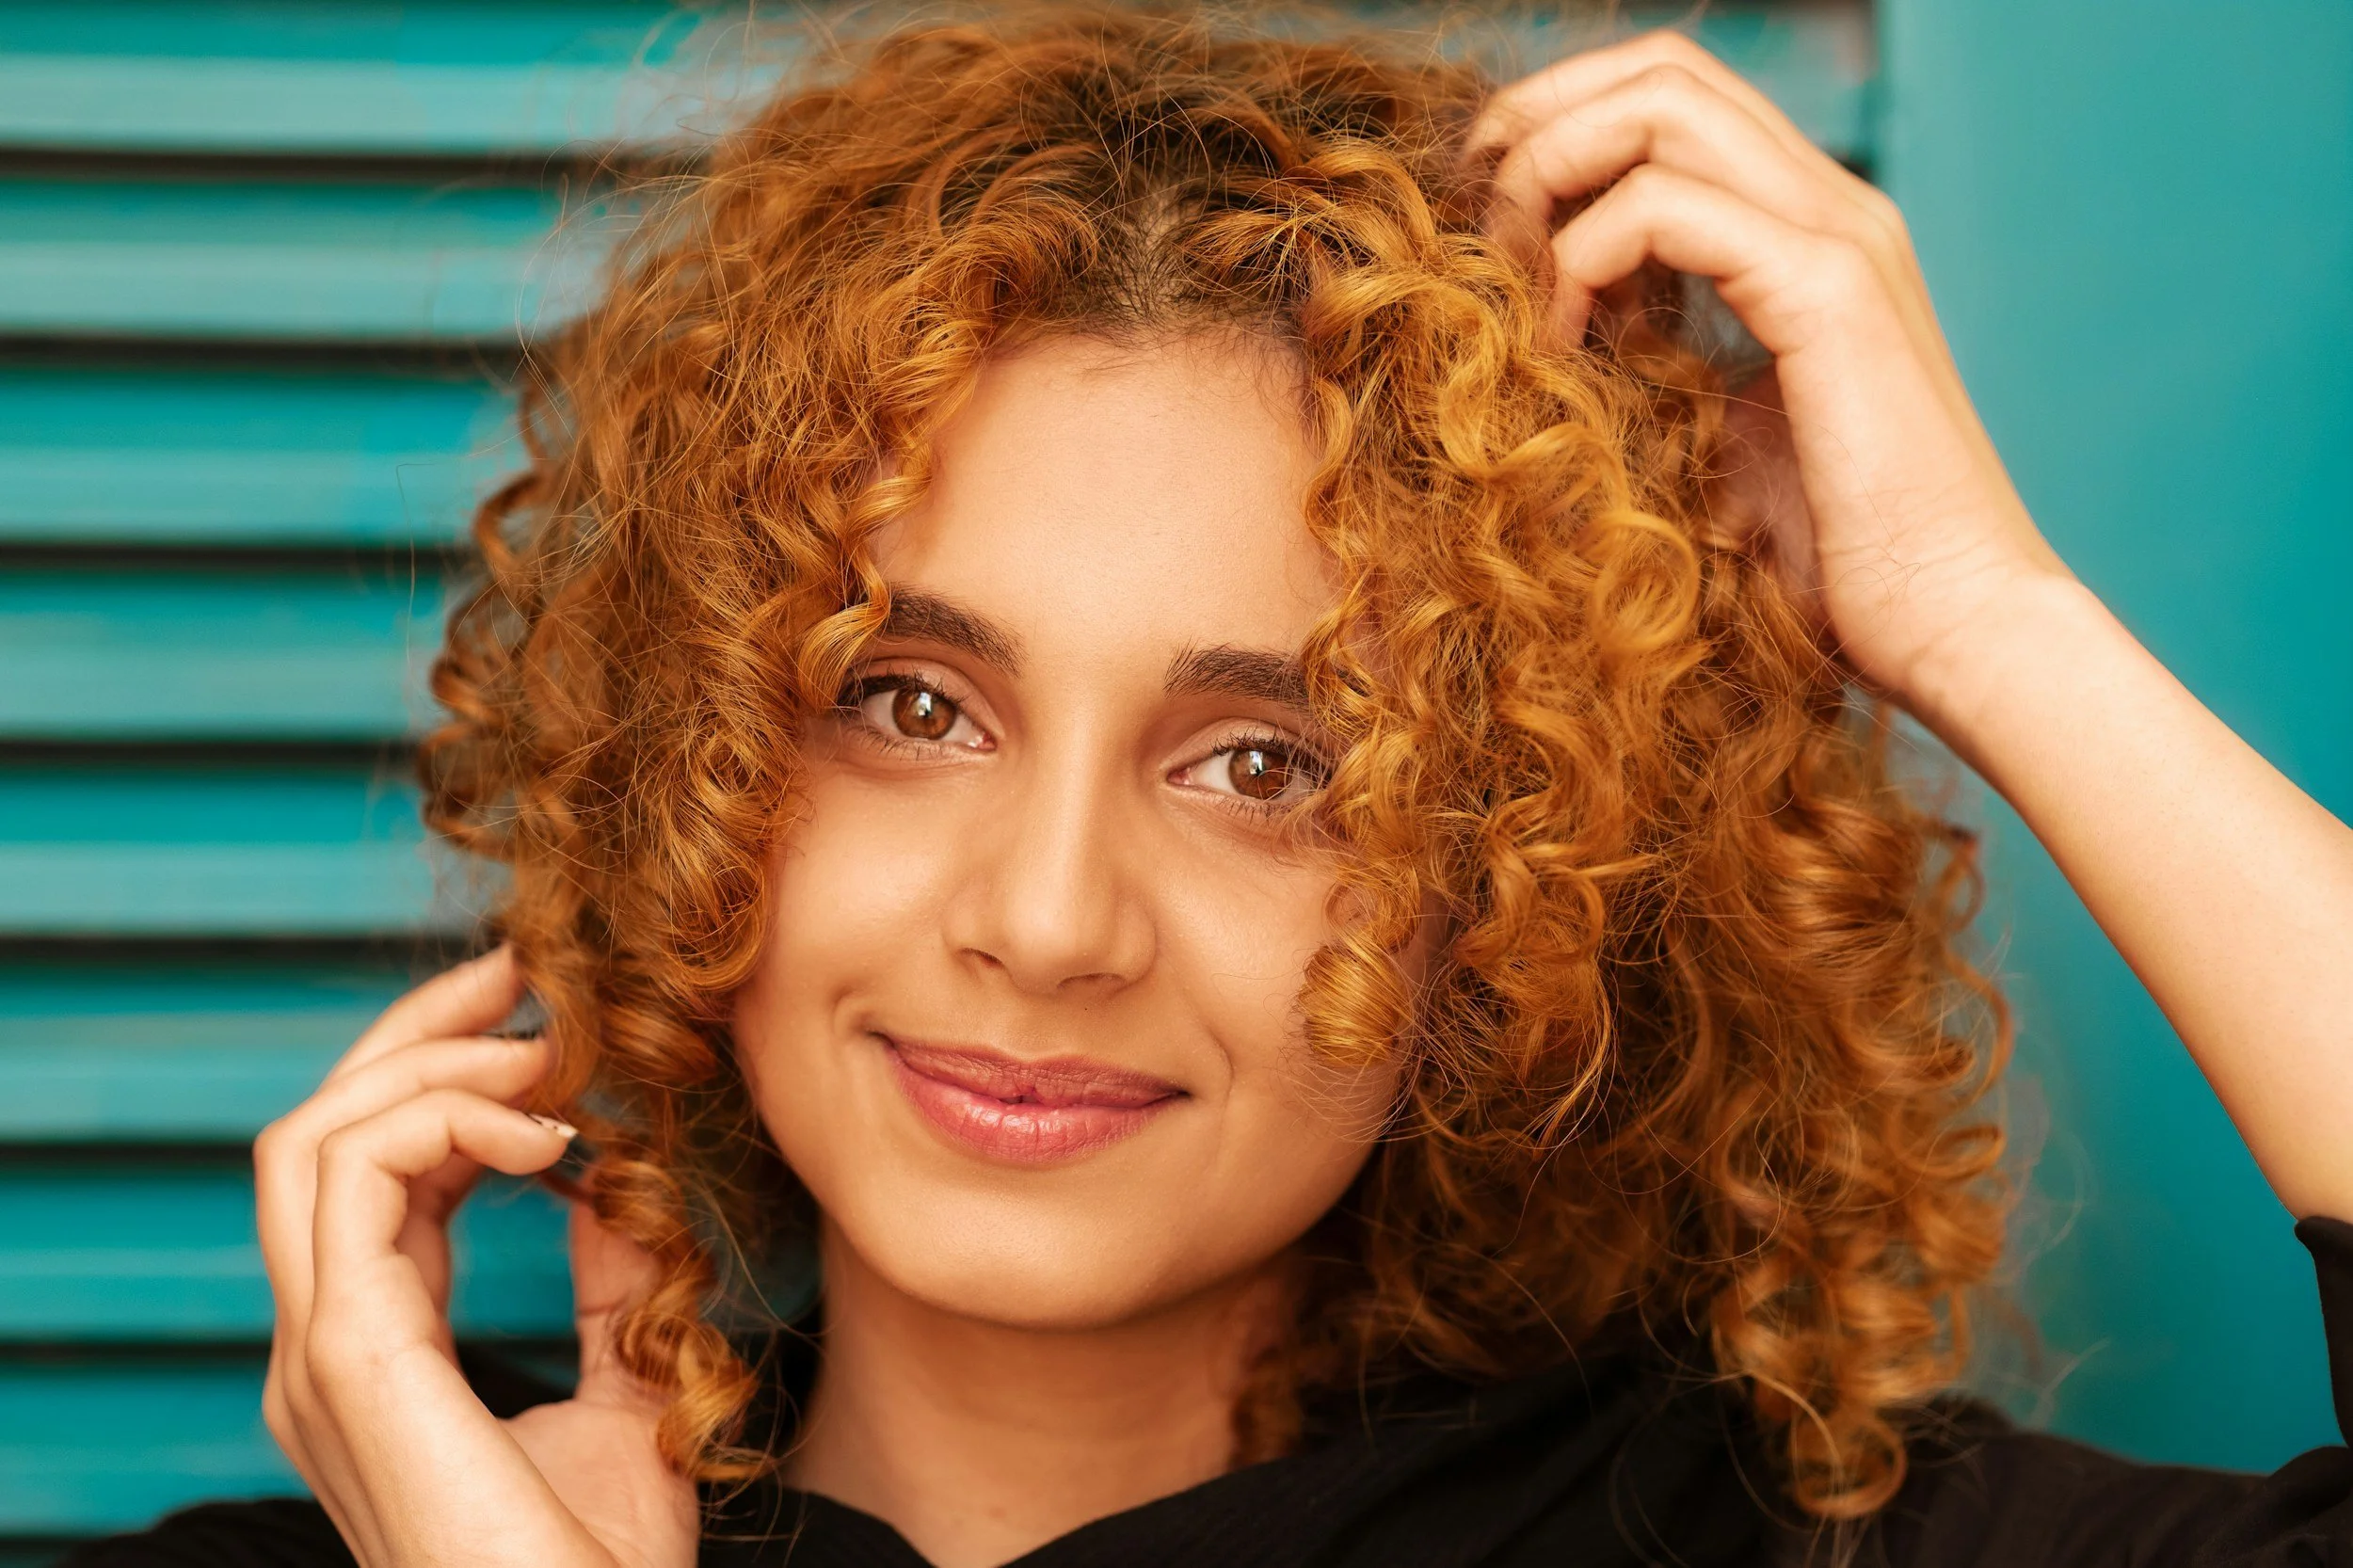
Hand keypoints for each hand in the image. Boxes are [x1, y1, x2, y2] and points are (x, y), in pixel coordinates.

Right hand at [256, 948, 694, 1567]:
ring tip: (550, 1058)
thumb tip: (613, 1186)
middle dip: (419, 1035)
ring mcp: (325, 1357)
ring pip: (315, 1138)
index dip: (446, 1079)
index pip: (367, 1175)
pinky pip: (353, 1176)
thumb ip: (609, 1289)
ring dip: (434, 1065)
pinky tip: (549, 1136)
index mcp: (376, 1355)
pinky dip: (443, 1118)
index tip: (552, 1026)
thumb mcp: (625, 1393)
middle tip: (529, 978)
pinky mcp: (352, 1360)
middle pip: (318, 1133)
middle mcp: (330, 1348)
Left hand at [1471, 32, 2072, 711]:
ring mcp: (1839, 236)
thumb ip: (1653, 353)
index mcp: (1811, 231)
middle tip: (1469, 211)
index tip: (1484, 212)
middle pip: (1662, 70)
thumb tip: (1553, 328)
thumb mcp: (1714, 431)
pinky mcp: (1827, 290)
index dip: (1562, 122)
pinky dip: (1579, 260)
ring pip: (1660, 107)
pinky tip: (1555, 346)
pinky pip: (1662, 208)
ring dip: (1549, 174)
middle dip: (1539, 119)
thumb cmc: (1838, 564)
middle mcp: (1834, 207)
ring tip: (1502, 276)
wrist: (1953, 628)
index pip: (1674, 97)